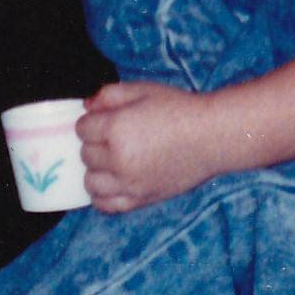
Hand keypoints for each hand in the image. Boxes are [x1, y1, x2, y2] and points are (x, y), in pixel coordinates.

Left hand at [77, 81, 218, 212]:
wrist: (211, 137)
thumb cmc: (178, 109)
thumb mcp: (142, 90)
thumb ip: (109, 95)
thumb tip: (86, 107)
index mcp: (116, 129)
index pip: (82, 129)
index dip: (92, 122)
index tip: (106, 120)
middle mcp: (119, 159)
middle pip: (86, 154)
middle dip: (95, 144)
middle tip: (113, 138)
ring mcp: (129, 183)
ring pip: (91, 182)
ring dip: (96, 170)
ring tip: (111, 161)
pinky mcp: (141, 199)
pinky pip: (106, 205)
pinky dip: (102, 195)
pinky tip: (112, 183)